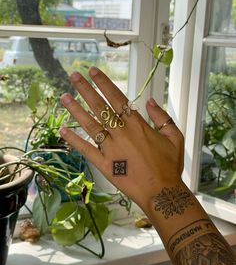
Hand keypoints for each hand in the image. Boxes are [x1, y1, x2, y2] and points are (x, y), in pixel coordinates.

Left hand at [59, 67, 183, 211]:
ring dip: (76, 110)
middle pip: (101, 107)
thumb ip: (163, 118)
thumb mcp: (175, 137)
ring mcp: (111, 149)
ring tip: (64, 97)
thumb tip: (150, 101)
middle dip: (86, 90)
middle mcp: (122, 133)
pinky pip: (87, 150)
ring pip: (91, 125)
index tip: (93, 72)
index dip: (104, 84)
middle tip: (74, 76)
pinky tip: (63, 130)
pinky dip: (75, 140)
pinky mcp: (105, 165)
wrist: (162, 192)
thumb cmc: (169, 165)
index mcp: (138, 125)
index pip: (117, 98)